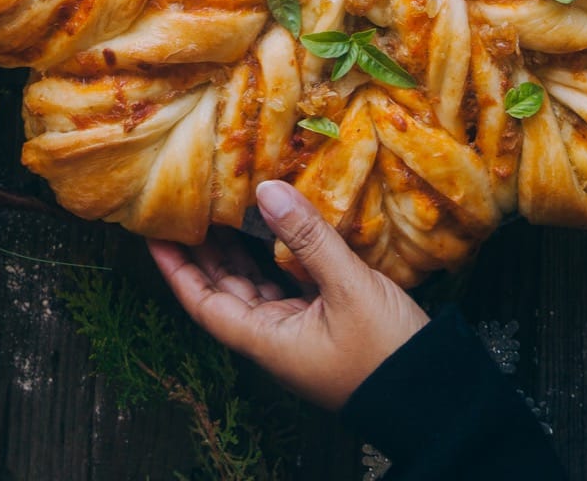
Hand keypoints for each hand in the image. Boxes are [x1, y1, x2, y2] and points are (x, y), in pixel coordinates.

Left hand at [147, 179, 426, 409]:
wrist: (432, 396)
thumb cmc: (385, 352)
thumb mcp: (347, 287)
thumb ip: (306, 237)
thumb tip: (265, 190)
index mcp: (267, 340)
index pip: (204, 303)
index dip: (177, 270)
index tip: (154, 236)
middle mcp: (274, 338)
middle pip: (225, 292)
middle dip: (203, 253)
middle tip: (186, 207)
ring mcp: (299, 333)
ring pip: (254, 287)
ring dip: (236, 253)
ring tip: (221, 209)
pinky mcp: (324, 323)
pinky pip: (285, 285)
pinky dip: (273, 257)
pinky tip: (275, 228)